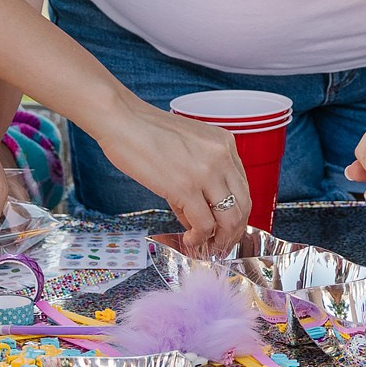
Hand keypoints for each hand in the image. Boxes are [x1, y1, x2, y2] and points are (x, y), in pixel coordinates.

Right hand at [92, 101, 248, 255]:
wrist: (122, 120)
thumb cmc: (146, 132)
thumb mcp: (186, 147)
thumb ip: (199, 178)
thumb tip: (198, 219)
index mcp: (224, 144)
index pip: (242, 186)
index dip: (237, 212)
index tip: (226, 226)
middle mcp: (222, 156)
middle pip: (243, 204)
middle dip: (233, 230)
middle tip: (221, 243)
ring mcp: (206, 172)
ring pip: (230, 218)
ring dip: (221, 238)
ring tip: (207, 246)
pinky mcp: (186, 188)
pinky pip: (204, 224)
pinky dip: (199, 238)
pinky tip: (189, 240)